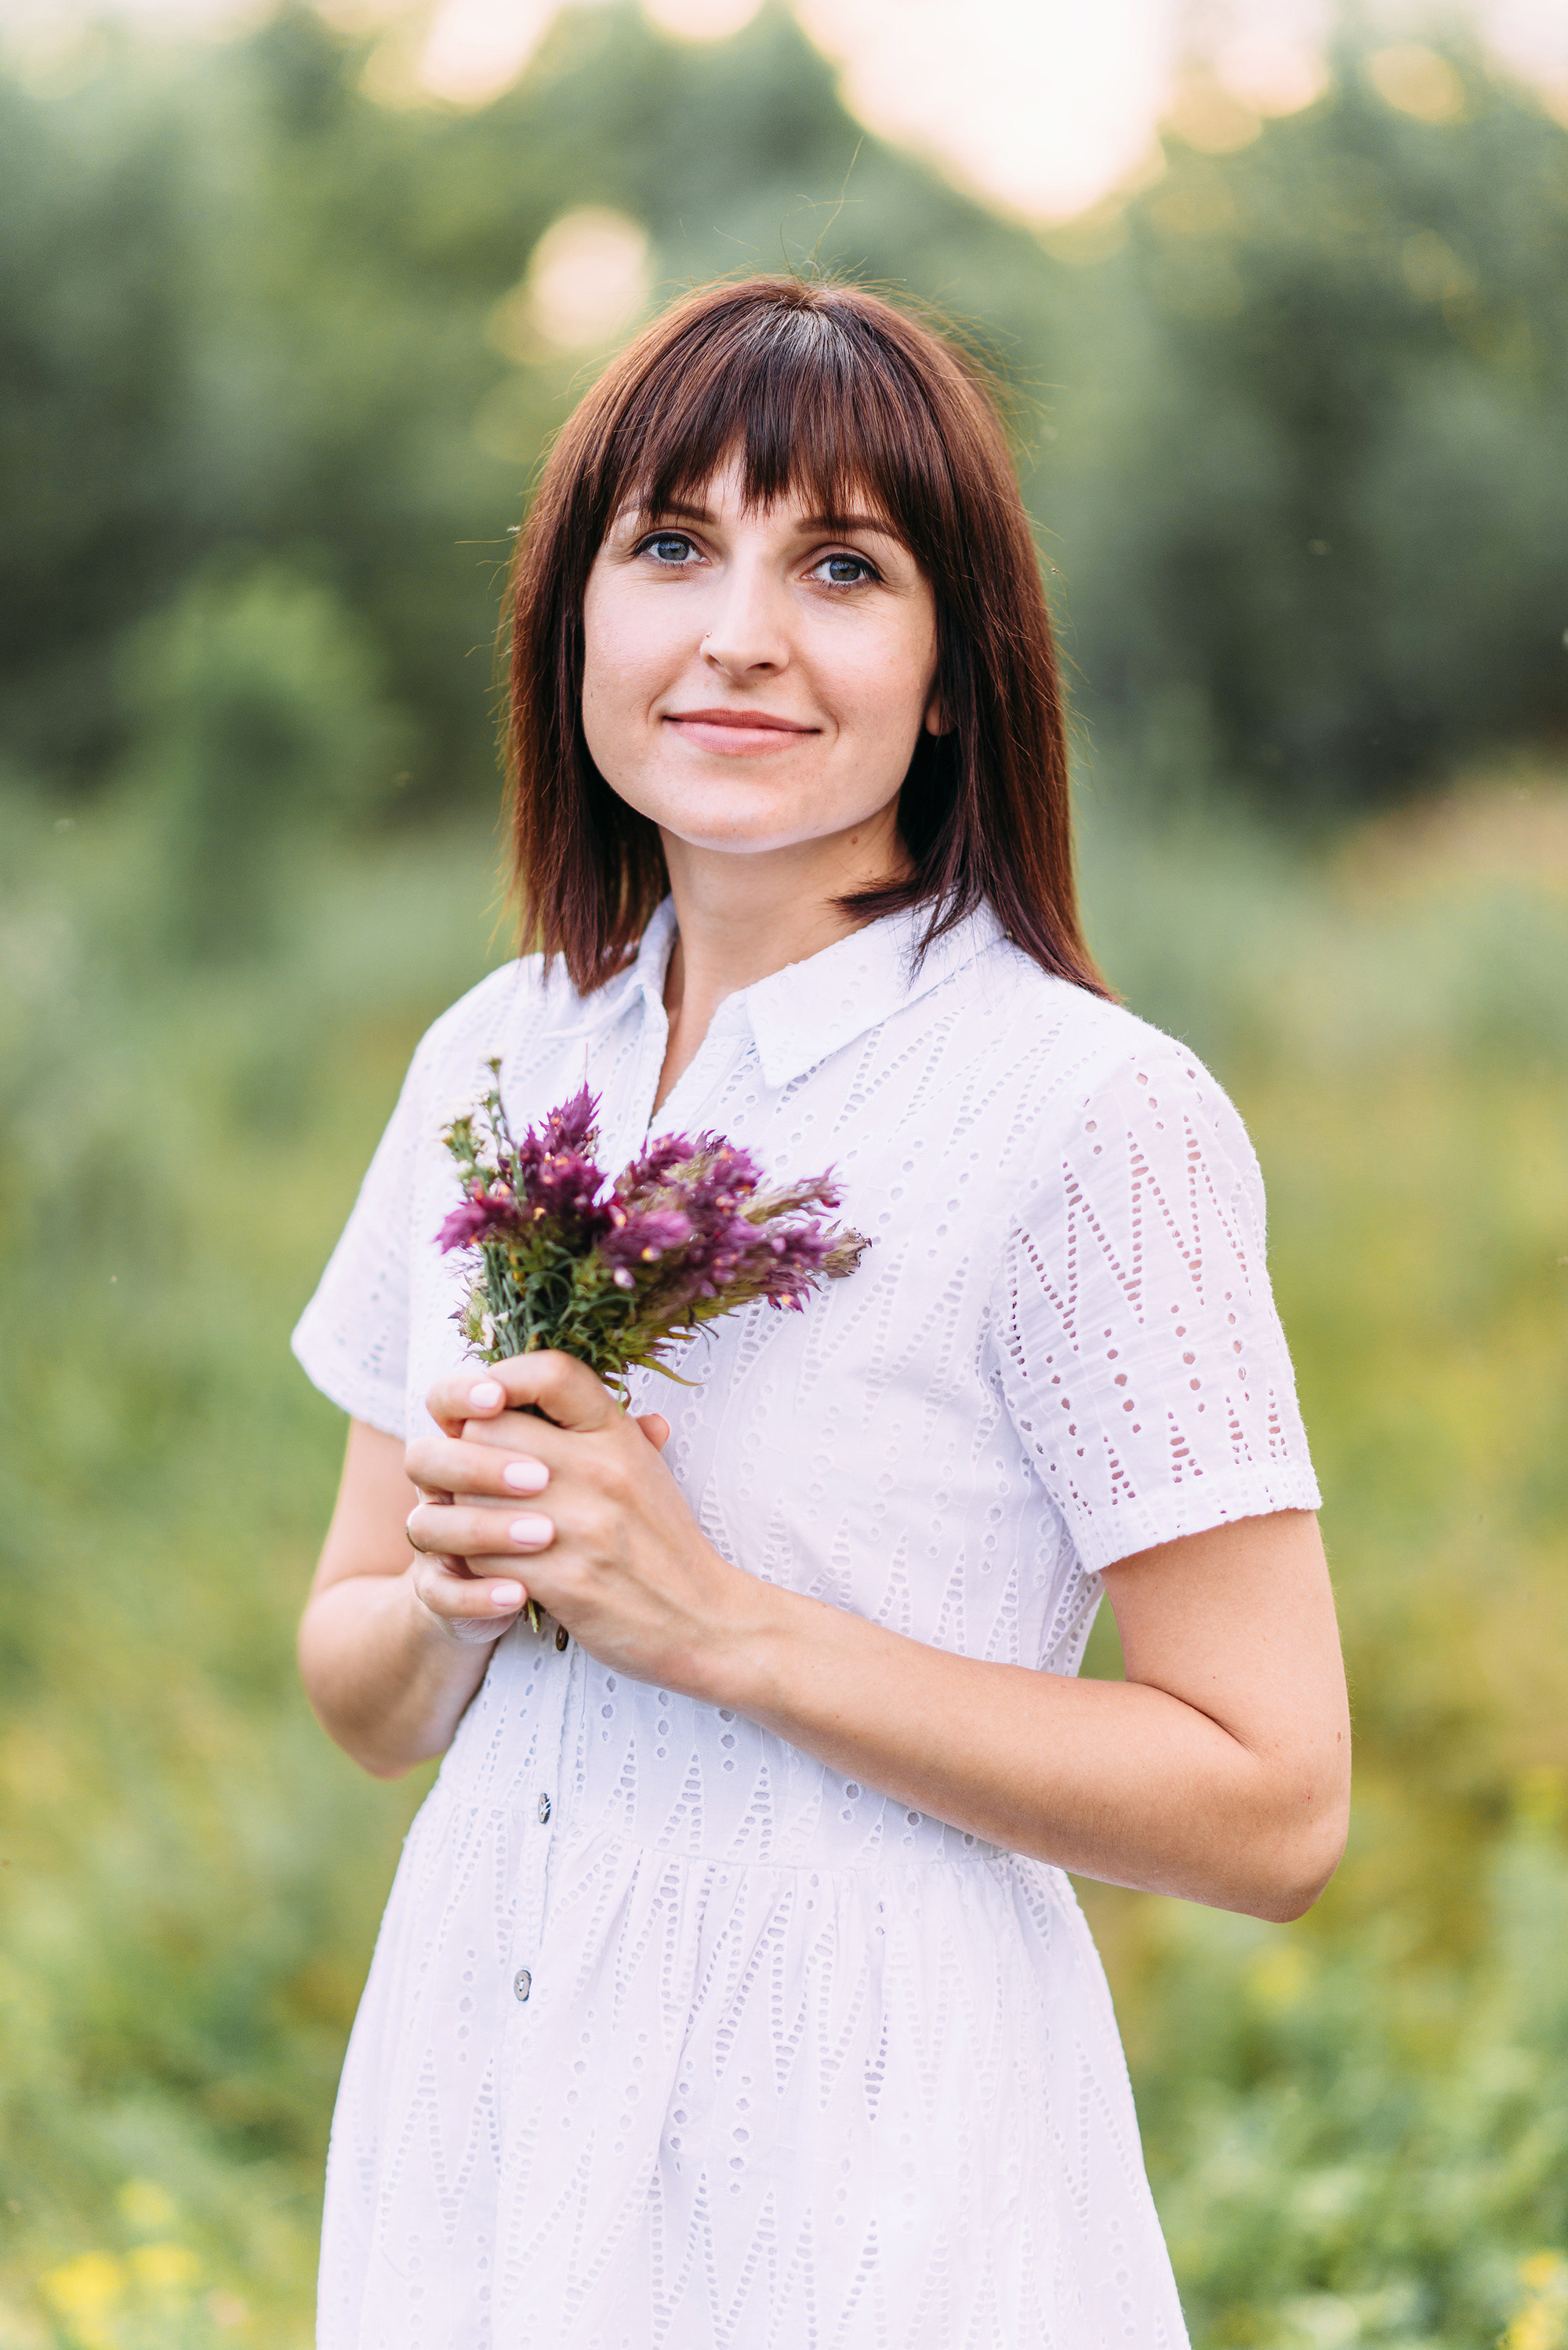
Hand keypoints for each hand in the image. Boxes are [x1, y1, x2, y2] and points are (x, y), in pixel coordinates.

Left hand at [403, 1354, 761, 1689]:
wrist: (700, 1618)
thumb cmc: (661, 1538)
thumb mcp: (640, 1464)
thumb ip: (591, 1425)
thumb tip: (526, 1386)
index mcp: (617, 1433)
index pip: (550, 1371)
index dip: (502, 1377)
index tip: (487, 1403)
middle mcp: (599, 1470)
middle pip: (485, 1429)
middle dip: (467, 1454)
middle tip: (472, 1477)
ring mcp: (580, 1525)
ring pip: (470, 1496)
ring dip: (464, 1513)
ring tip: (479, 1524)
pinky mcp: (563, 1580)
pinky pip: (480, 1557)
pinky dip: (477, 1563)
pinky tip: (496, 1566)